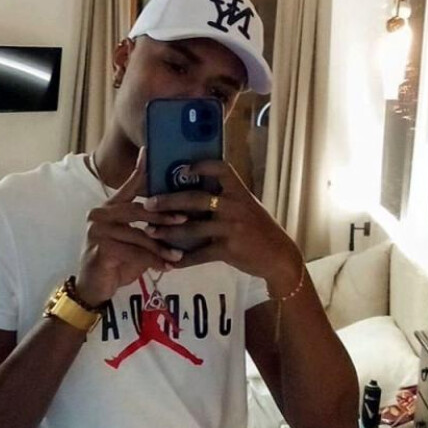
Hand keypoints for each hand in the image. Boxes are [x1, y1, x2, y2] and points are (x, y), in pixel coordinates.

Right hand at [76, 149, 188, 305]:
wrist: (94, 287)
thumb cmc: (117, 262)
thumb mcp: (135, 242)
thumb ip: (147, 227)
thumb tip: (178, 215)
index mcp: (109, 208)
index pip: (128, 186)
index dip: (139, 170)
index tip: (149, 152)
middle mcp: (100, 214)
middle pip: (138, 210)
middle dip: (163, 216)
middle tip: (185, 219)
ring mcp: (97, 230)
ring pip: (139, 235)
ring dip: (161, 247)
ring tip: (178, 255)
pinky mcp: (100, 247)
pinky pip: (134, 253)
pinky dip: (153, 261)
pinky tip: (166, 267)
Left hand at [143, 160, 302, 295]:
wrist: (278, 256)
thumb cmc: (259, 228)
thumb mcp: (246, 206)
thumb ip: (225, 198)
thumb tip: (194, 188)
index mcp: (239, 192)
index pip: (221, 170)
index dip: (202, 166)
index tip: (184, 167)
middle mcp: (234, 206)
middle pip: (196, 199)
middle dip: (168, 201)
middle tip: (148, 204)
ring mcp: (231, 228)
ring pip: (192, 228)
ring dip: (167, 231)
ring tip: (150, 232)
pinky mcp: (228, 250)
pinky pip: (199, 255)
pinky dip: (182, 259)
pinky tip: (168, 261)